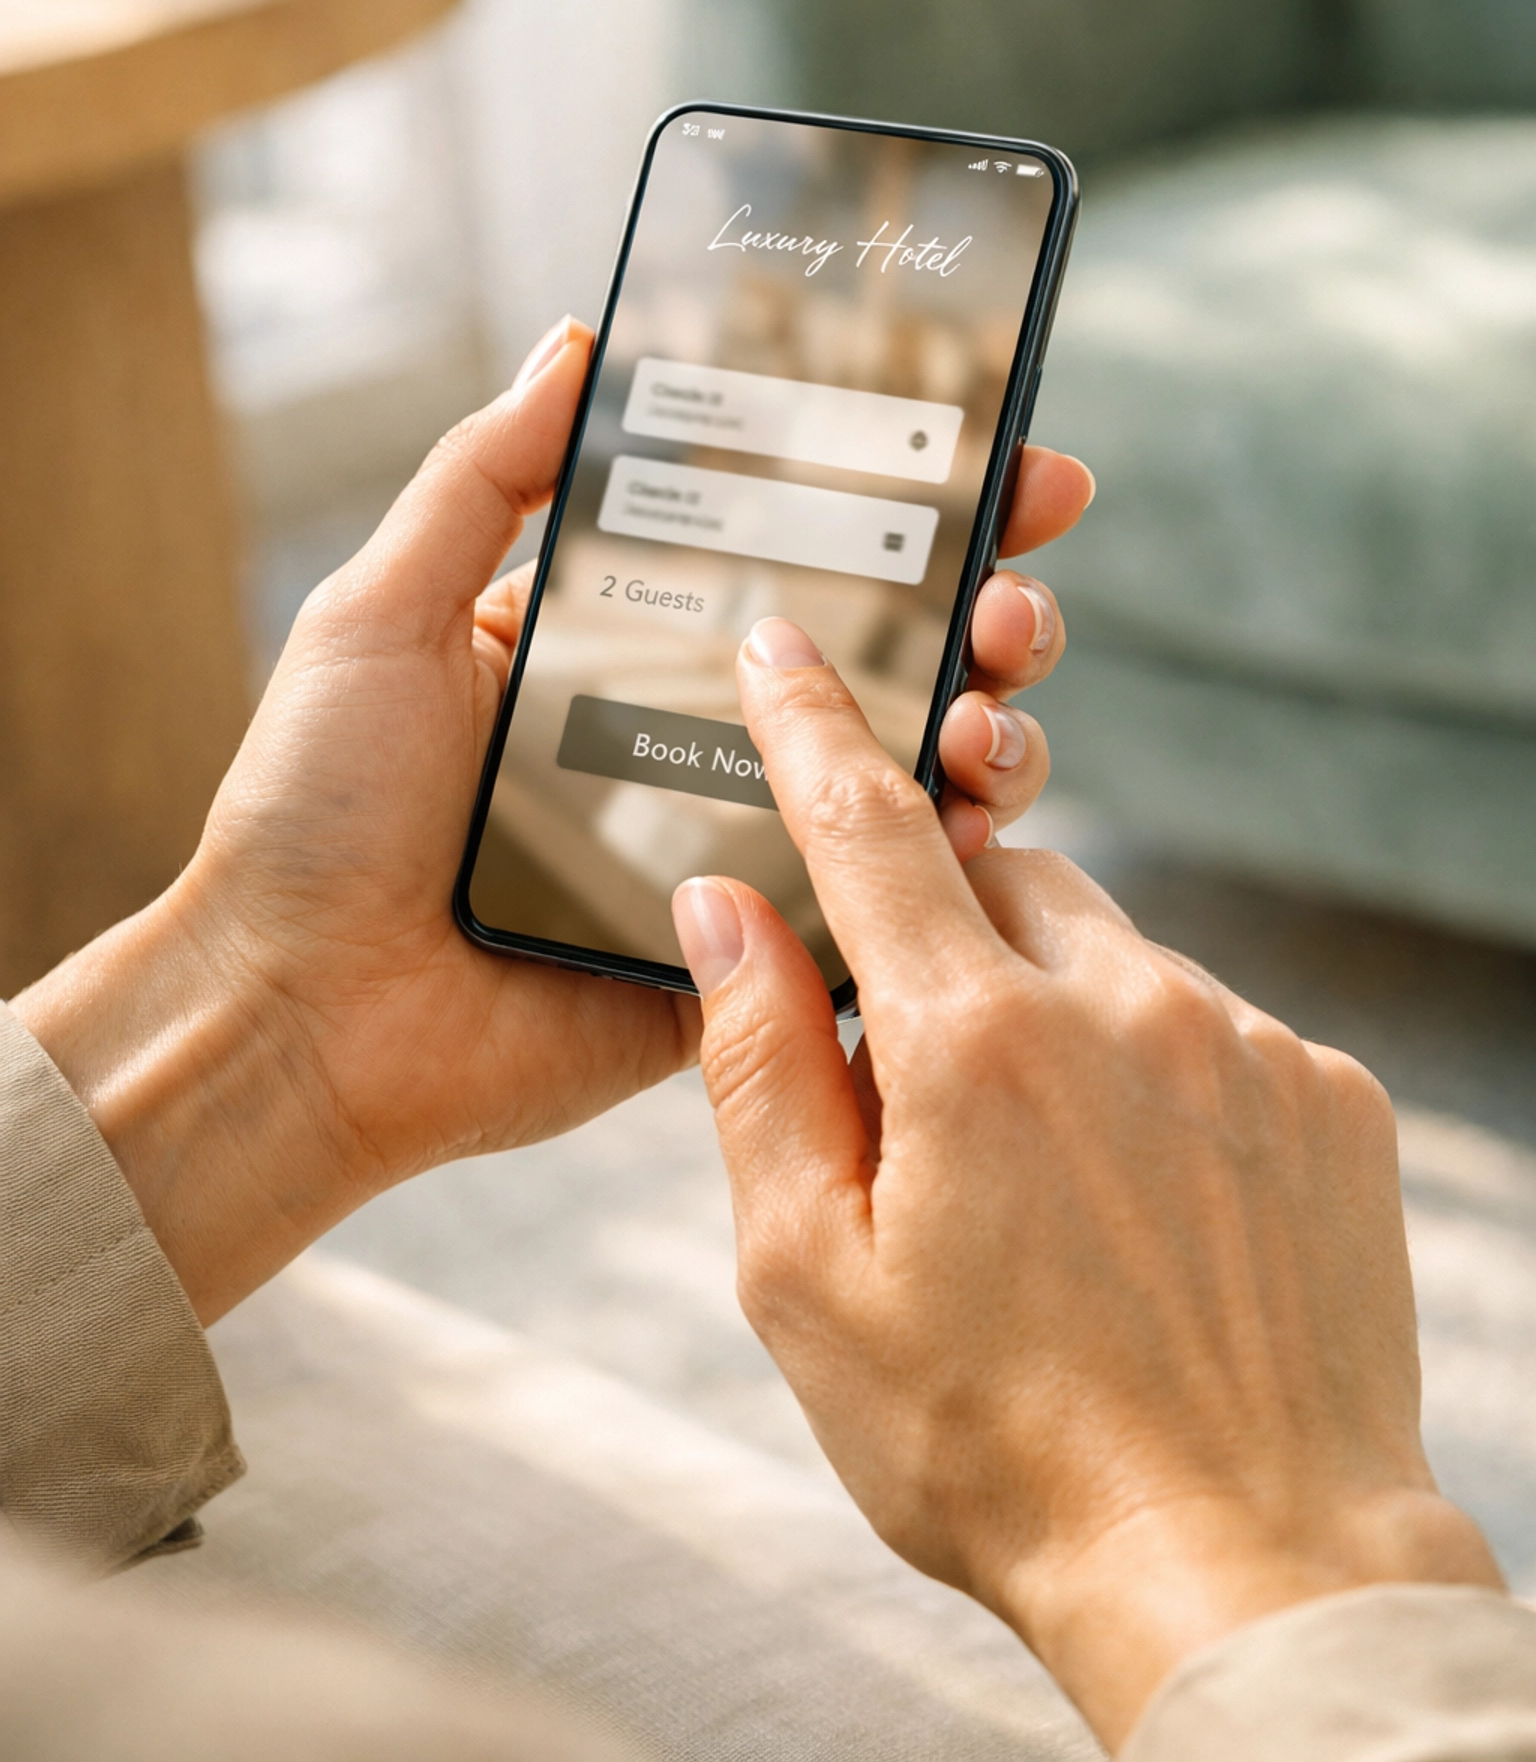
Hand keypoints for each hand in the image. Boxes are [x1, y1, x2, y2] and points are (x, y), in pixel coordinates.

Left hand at [13, 317, 1089, 1325]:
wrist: (294, 1013)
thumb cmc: (315, 810)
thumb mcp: (385, 609)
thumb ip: (484, 476)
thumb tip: (575, 342)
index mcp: (624, 643)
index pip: (795, 552)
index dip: (907, 503)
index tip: (1001, 456)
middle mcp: (695, 737)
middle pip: (887, 657)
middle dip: (988, 605)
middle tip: (1020, 582)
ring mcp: (735, 849)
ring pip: (906, 775)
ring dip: (990, 722)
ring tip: (994, 695)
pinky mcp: (748, 956)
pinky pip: (875, 905)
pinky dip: (944, 859)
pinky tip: (970, 812)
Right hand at [672, 627, 1502, 1750]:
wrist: (1246, 1567)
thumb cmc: (997, 1448)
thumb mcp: (810, 1278)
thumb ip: (759, 1065)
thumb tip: (721, 908)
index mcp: (974, 1043)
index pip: (870, 826)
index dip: (812, 725)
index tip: (783, 643)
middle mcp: (1124, 1005)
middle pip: (1001, 876)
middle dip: (940, 918)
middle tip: (914, 1056)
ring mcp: (1245, 1045)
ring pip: (1110, 950)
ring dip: (1052, 1004)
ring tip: (1043, 1176)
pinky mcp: (1330, 1096)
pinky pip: (1209, 1023)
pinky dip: (1153, 1066)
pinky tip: (1141, 1200)